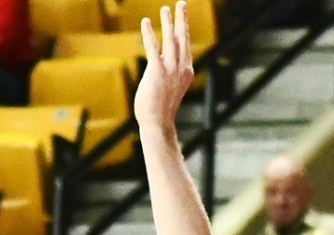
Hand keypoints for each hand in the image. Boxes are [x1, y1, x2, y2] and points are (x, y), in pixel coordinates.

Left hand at [133, 3, 195, 134]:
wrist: (158, 123)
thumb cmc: (161, 110)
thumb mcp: (171, 90)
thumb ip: (169, 76)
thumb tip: (160, 70)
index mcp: (187, 72)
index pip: (186, 46)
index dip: (184, 31)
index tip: (182, 19)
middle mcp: (181, 68)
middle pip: (183, 38)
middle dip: (182, 19)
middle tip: (181, 4)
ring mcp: (170, 69)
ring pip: (171, 39)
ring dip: (168, 22)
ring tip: (165, 8)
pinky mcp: (157, 71)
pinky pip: (153, 47)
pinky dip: (149, 33)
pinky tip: (146, 22)